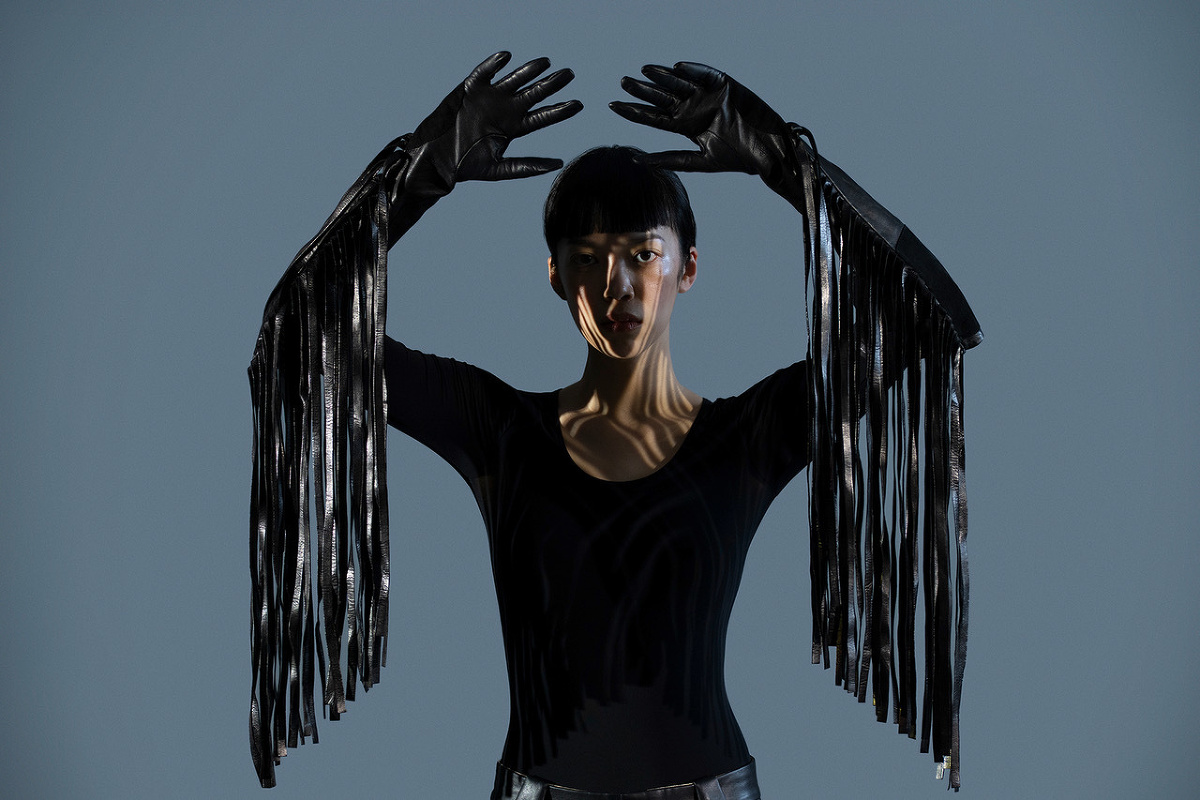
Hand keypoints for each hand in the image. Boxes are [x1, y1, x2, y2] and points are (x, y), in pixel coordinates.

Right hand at [393, 52, 582, 200]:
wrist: (436, 158)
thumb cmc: (465, 166)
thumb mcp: (499, 169)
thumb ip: (528, 166)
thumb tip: (559, 164)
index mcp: (514, 128)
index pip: (542, 116)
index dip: (560, 110)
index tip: (579, 105)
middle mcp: (505, 110)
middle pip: (534, 94)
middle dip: (551, 84)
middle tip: (570, 74)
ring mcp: (489, 97)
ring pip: (514, 79)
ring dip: (529, 70)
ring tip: (546, 63)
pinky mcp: (470, 88)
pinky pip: (484, 72)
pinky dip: (493, 64)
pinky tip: (506, 57)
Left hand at [610, 62, 798, 194]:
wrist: (766, 150)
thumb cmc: (736, 158)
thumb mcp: (700, 161)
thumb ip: (671, 160)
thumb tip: (638, 161)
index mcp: (685, 126)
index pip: (653, 117)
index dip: (633, 111)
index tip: (612, 106)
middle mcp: (693, 108)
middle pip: (662, 97)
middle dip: (642, 90)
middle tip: (621, 82)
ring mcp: (707, 95)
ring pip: (680, 84)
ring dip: (662, 76)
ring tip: (643, 71)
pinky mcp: (725, 85)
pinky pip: (706, 74)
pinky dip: (693, 70)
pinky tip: (676, 68)